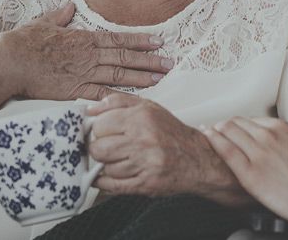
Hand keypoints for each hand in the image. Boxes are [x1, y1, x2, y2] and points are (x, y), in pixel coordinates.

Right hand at [0, 3, 170, 100]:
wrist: (9, 62)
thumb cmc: (23, 42)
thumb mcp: (43, 22)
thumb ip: (60, 16)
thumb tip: (69, 6)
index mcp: (84, 39)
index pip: (120, 39)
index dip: (141, 41)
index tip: (159, 42)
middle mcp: (89, 56)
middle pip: (126, 58)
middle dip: (150, 61)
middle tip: (170, 63)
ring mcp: (83, 74)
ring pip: (119, 76)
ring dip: (142, 78)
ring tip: (161, 79)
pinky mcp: (74, 91)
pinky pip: (101, 95)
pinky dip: (118, 98)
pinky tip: (134, 101)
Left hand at [86, 93, 247, 204]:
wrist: (197, 158)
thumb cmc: (170, 132)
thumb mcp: (148, 107)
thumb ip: (117, 102)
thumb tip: (89, 109)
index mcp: (141, 117)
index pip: (100, 125)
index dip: (98, 129)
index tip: (103, 132)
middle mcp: (143, 140)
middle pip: (98, 148)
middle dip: (98, 149)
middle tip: (107, 147)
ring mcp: (144, 164)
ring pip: (105, 168)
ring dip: (106, 165)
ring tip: (118, 159)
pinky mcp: (145, 184)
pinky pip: (113, 186)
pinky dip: (105, 182)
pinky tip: (109, 175)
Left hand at [203, 117, 287, 225]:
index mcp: (284, 129)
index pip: (255, 120)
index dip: (243, 125)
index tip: (237, 129)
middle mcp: (269, 136)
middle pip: (238, 123)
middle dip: (226, 125)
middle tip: (218, 129)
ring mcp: (258, 153)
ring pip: (229, 131)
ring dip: (217, 129)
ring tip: (208, 131)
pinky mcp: (249, 173)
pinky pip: (226, 151)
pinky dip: (214, 141)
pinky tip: (207, 137)